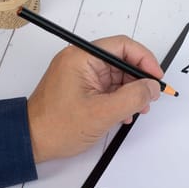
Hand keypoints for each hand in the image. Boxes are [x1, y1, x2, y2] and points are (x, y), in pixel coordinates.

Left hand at [27, 35, 162, 162]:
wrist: (31, 142)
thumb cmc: (57, 126)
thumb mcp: (103, 112)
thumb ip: (133, 97)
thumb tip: (153, 87)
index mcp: (82, 57)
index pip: (123, 46)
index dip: (145, 59)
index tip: (157, 77)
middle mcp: (82, 61)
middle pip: (122, 60)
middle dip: (140, 79)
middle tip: (151, 97)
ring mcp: (82, 74)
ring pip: (118, 75)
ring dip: (132, 91)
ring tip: (139, 109)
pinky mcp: (83, 88)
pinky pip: (110, 87)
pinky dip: (121, 98)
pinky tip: (125, 114)